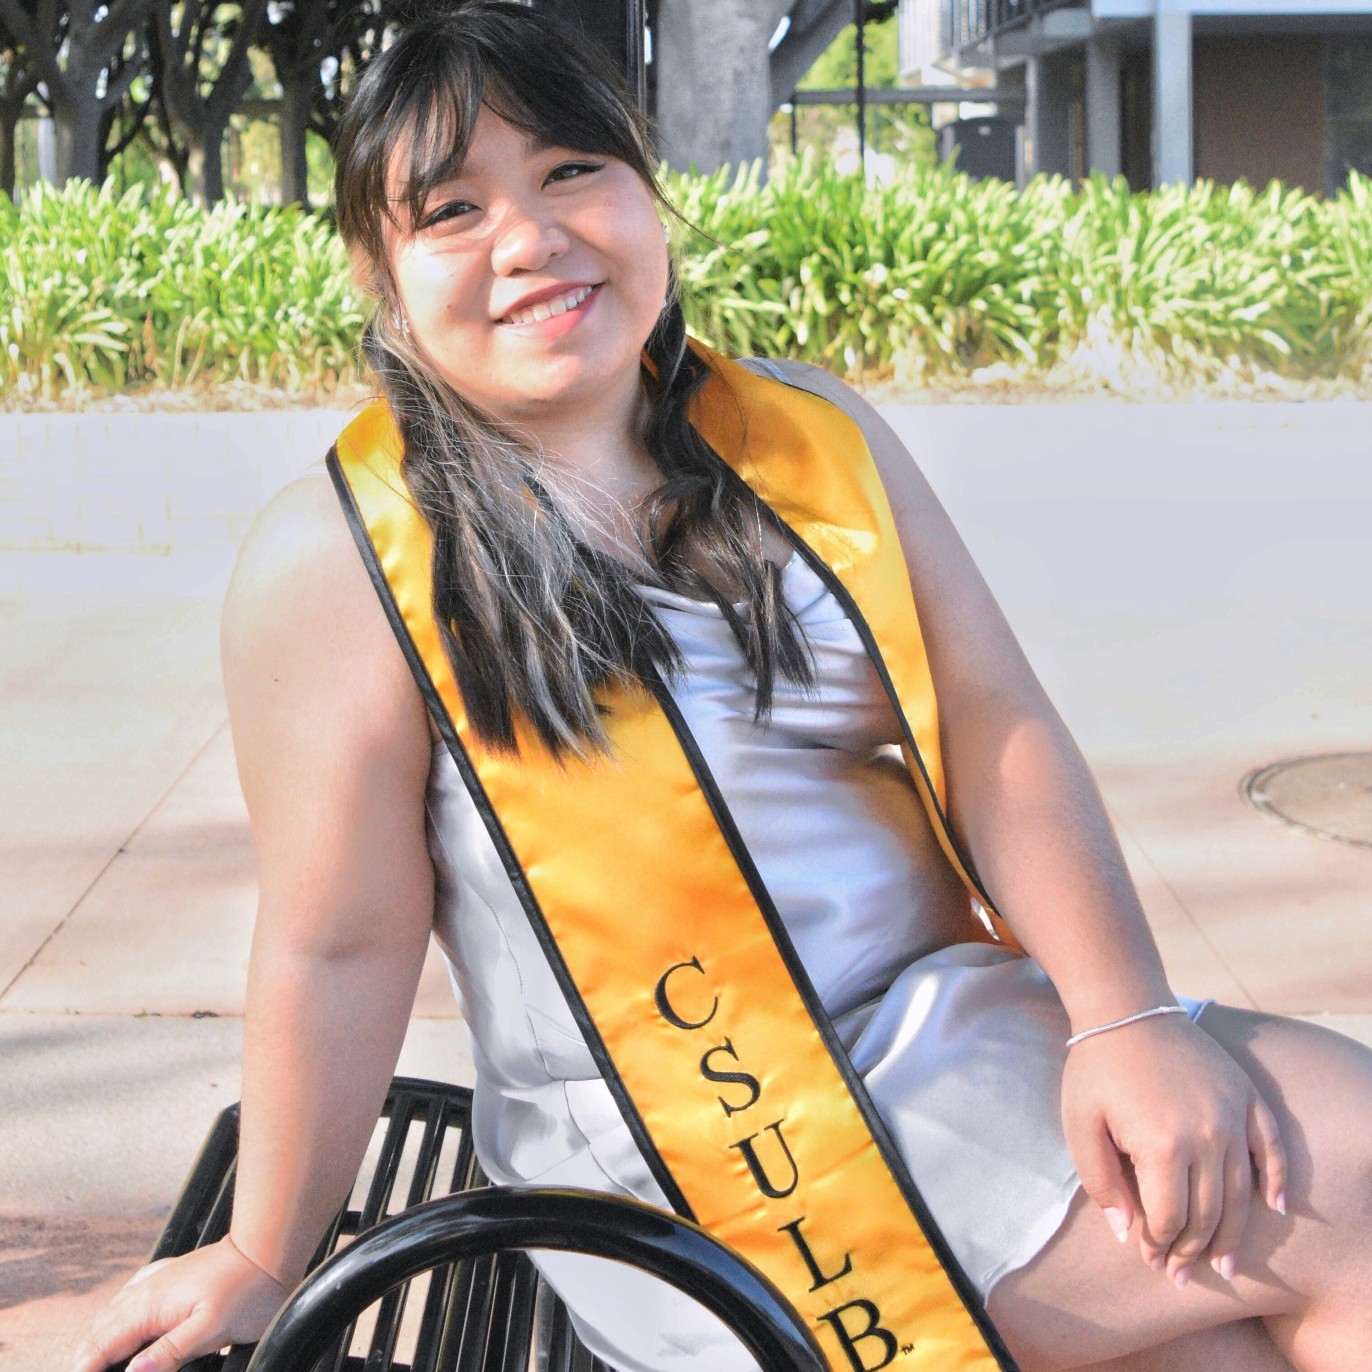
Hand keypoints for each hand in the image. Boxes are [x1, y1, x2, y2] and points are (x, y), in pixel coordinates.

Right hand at [69, 1237, 292, 1371]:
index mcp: (150, 1305)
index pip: (103, 1345)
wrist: (268, 1248)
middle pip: (101, 1331)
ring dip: (98, 1339)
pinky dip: (116, 1317)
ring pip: (113, 1314)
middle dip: (86, 1358)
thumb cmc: (248, 1288)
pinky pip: (131, 1298)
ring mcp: (158, 1280)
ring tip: (92, 1362)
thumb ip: (170, 1352)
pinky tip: (120, 1323)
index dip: (86, 1368)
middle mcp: (147, 1290)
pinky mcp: (171, 1276)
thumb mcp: (211, 1328)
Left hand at [1061, 1013, 1286, 1287]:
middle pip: (1208, 1213)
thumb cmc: (1095, 1068)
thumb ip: (1101, 1183)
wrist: (1125, 1009)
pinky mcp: (1245, 1097)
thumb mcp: (1080, 1125)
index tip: (1149, 1259)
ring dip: (1232, 1234)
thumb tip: (1126, 1233)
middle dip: (1192, 1250)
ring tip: (1223, 1264)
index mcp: (1161, 1144)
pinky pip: (1269, 1147)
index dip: (1159, 1245)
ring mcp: (1231, 1115)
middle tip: (1182, 1275)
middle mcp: (1205, 1135)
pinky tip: (1275, 1208)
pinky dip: (1276, 1180)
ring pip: (1241, 1193)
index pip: (1170, 1218)